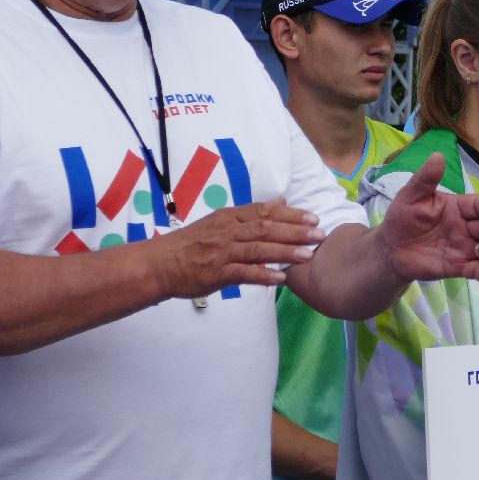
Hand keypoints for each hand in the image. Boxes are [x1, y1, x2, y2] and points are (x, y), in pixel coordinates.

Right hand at [150, 198, 324, 298]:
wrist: (159, 264)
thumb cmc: (193, 244)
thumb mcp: (220, 222)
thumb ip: (251, 214)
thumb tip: (280, 201)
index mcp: (229, 217)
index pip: (264, 212)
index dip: (291, 215)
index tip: (313, 218)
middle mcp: (227, 231)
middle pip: (266, 228)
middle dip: (295, 232)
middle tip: (320, 235)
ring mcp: (221, 252)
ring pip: (258, 249)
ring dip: (285, 252)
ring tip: (308, 256)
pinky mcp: (216, 273)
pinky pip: (243, 273)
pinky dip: (263, 275)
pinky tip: (281, 278)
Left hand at [371, 153, 478, 284]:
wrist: (390, 248)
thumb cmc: (403, 217)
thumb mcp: (412, 195)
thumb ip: (426, 178)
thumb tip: (438, 155)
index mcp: (459, 207)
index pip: (478, 205)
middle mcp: (467, 227)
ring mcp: (465, 247)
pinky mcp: (459, 266)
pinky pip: (475, 270)